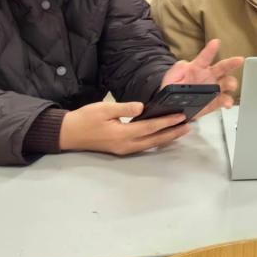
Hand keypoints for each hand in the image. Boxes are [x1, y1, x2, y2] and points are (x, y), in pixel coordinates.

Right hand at [59, 101, 189, 154]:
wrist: (68, 134)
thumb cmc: (85, 119)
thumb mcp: (103, 109)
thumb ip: (124, 108)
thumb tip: (142, 107)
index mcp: (122, 134)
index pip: (150, 127)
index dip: (166, 122)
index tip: (180, 116)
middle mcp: (126, 145)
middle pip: (155, 140)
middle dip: (172, 133)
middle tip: (188, 126)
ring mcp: (124, 149)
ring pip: (150, 145)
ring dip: (166, 138)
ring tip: (180, 131)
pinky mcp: (121, 149)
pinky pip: (144, 146)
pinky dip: (156, 141)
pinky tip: (162, 135)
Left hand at [159, 39, 243, 117]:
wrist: (173, 108)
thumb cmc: (173, 90)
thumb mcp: (171, 77)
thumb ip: (177, 69)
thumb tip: (186, 64)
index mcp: (197, 68)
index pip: (205, 57)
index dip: (210, 49)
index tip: (216, 42)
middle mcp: (208, 77)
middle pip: (222, 68)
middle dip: (231, 63)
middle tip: (239, 60)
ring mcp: (213, 89)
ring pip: (226, 83)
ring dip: (230, 83)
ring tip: (231, 86)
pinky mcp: (214, 102)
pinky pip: (223, 100)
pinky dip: (227, 101)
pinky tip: (227, 102)